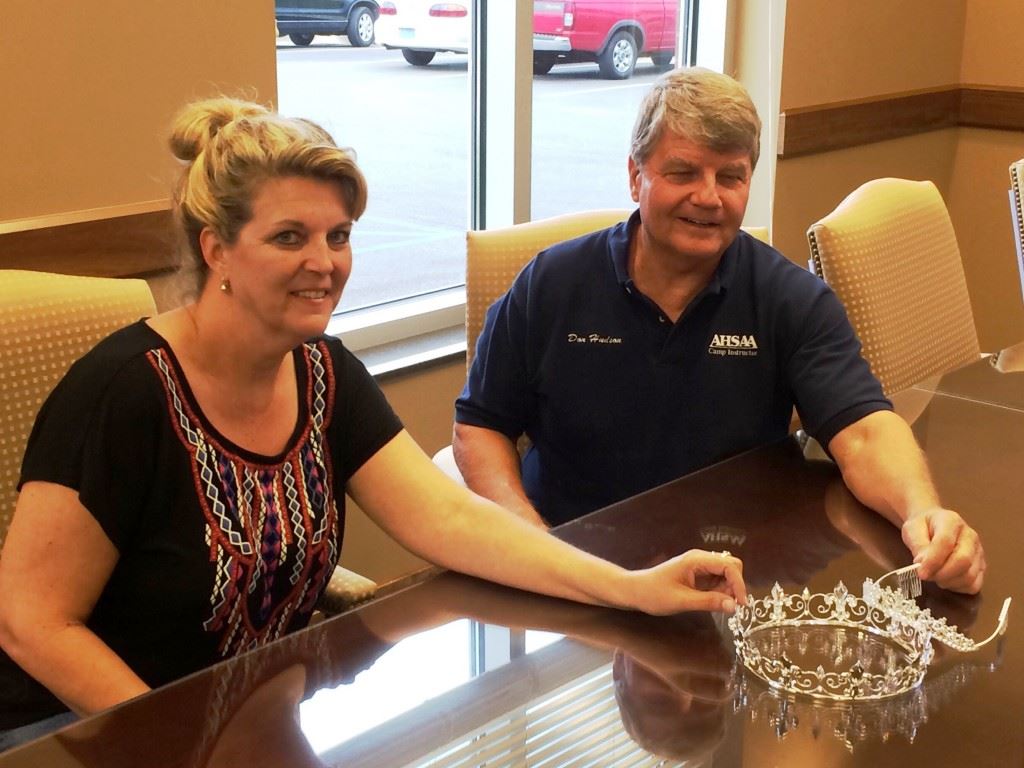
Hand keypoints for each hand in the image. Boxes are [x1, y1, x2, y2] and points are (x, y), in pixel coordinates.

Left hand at [630, 550, 745, 614]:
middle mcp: (700, 559)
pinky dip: (719, 591)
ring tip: (714, 603)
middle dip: (734, 585)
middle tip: (728, 604)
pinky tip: (708, 600)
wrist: (635, 591)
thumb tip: (734, 606)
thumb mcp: (682, 601)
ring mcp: (699, 565)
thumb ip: (708, 602)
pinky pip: (717, 580)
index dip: (739, 584)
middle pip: (731, 566)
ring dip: (727, 589)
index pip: (729, 565)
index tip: (741, 604)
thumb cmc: (654, 594)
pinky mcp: (698, 574)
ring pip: (726, 574)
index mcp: (696, 560)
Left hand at [901, 507, 984, 593]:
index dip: (933, 561)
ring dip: (949, 582)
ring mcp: (978, 552)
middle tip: (926, 576)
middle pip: (963, 560)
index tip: (921, 573)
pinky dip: (958, 587)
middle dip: (942, 574)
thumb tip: (922, 564)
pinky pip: (974, 584)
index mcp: (951, 522)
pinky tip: (946, 581)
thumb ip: (918, 545)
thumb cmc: (923, 527)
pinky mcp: (980, 566)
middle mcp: (970, 536)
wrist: (932, 525)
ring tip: (934, 576)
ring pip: (970, 575)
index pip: (946, 542)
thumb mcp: (912, 529)